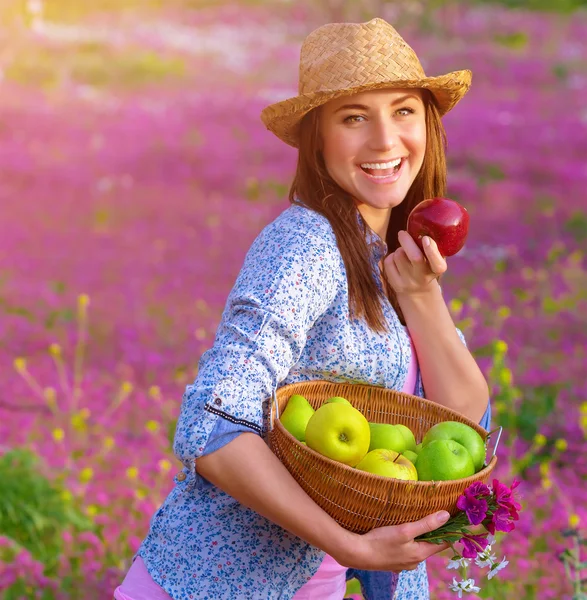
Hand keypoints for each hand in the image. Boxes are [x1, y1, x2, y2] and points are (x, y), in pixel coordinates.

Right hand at [336, 511, 450, 572]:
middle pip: (430, 545)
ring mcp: (403, 563)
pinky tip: (400, 534)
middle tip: (433, 514)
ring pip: (417, 547)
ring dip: (419, 536)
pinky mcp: (393, 561)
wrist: (358, 554)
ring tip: (416, 521)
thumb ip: (426, 524)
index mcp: (420, 554)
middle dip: (433, 532)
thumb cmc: (381, 541)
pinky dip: (408, 541)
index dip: (449, 531)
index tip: (454, 519)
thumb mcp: (405, 530)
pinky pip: (406, 550)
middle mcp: (415, 561)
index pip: (443, 543)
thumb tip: (446, 515)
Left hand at [383, 231, 446, 296]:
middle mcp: (423, 278)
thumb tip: (421, 229)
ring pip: (399, 255)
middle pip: (414, 257)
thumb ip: (431, 247)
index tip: (426, 239)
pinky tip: (397, 261)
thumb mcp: (434, 259)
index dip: (431, 250)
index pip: (437, 264)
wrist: (417, 292)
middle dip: (407, 241)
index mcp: (436, 270)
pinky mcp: (395, 284)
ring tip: (404, 252)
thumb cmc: (426, 266)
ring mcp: (408, 282)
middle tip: (402, 233)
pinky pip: (389, 261)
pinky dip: (392, 256)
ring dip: (400, 249)